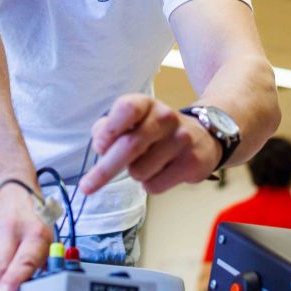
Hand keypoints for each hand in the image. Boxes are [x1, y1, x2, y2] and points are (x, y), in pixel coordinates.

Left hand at [79, 94, 219, 194]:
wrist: (203, 138)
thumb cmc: (156, 131)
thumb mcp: (133, 122)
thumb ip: (109, 129)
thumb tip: (101, 147)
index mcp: (146, 104)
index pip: (127, 108)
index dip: (109, 129)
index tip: (99, 147)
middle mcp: (165, 117)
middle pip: (130, 146)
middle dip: (105, 170)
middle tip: (87, 186)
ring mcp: (181, 139)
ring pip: (139, 171)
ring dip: (135, 173)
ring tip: (149, 163)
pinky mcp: (191, 163)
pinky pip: (155, 185)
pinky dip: (151, 184)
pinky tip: (163, 171)